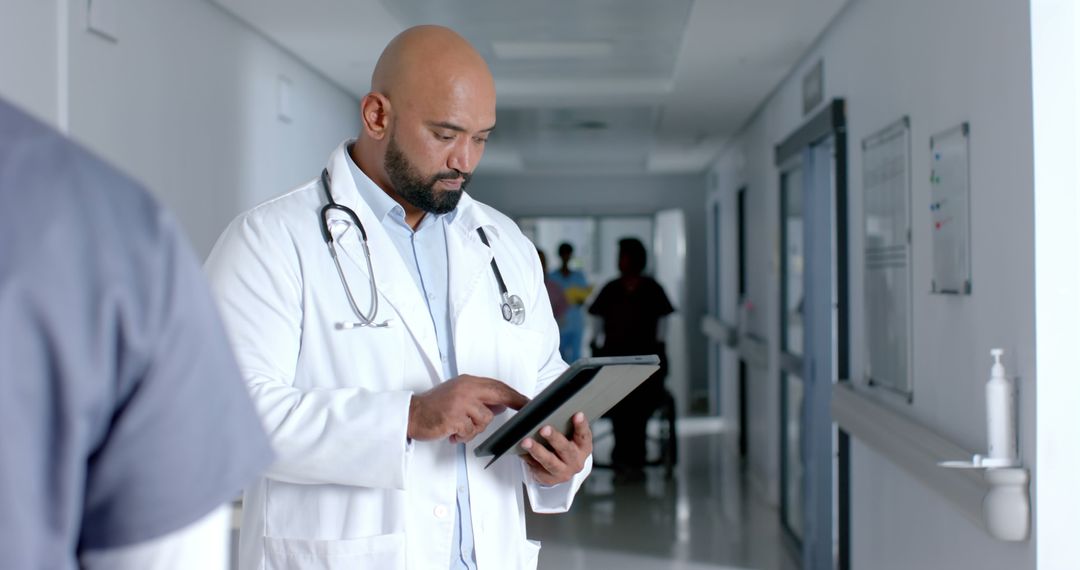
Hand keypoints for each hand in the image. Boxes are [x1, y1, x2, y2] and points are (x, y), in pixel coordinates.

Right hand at [408, 375, 528, 442]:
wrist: (412, 414)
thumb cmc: (434, 406)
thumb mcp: (458, 395)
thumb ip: (479, 399)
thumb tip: (500, 405)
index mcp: (468, 382)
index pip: (497, 386)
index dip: (514, 394)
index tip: (527, 401)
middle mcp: (466, 389)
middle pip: (498, 394)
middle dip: (514, 402)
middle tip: (525, 409)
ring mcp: (460, 403)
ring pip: (484, 419)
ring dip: (474, 429)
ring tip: (459, 428)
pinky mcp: (454, 418)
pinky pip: (470, 431)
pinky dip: (463, 436)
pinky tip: (453, 433)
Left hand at [521, 412, 591, 484]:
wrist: (562, 468)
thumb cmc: (564, 446)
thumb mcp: (570, 436)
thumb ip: (564, 424)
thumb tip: (547, 408)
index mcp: (583, 447)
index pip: (584, 435)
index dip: (581, 425)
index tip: (577, 414)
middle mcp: (575, 461)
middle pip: (566, 449)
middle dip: (554, 438)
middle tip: (544, 429)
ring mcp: (563, 472)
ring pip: (550, 462)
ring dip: (538, 451)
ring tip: (527, 441)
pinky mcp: (549, 479)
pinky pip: (537, 469)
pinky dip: (528, 459)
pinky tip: (521, 451)